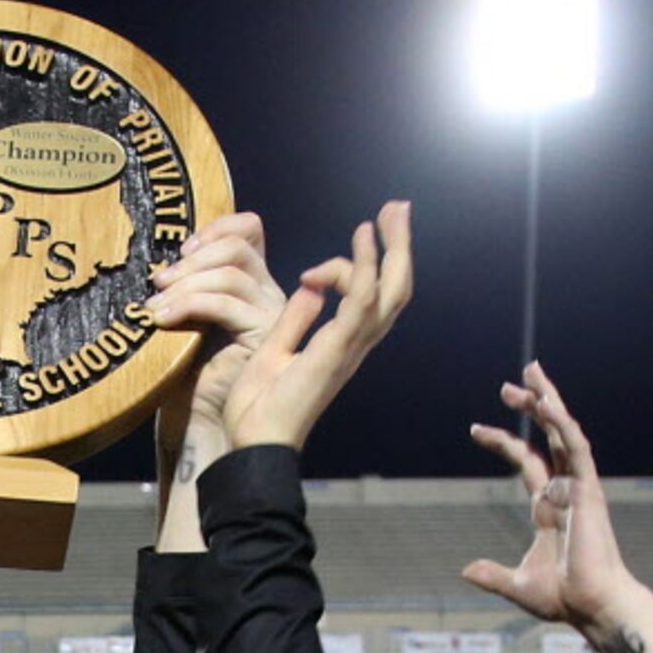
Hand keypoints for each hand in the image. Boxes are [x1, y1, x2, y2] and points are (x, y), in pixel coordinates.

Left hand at [148, 213, 285, 441]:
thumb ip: (185, 283)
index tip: (180, 250)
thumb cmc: (183, 374)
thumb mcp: (182, 314)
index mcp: (250, 283)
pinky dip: (189, 304)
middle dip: (193, 258)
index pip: (249, 229)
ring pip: (231, 273)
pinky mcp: (263, 334)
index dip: (216, 227)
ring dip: (185, 284)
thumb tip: (163, 258)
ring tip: (154, 306)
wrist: (195, 422)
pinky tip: (163, 318)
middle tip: (158, 281)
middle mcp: (267, 293)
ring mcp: (270, 313)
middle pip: (238, 246)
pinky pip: (225, 303)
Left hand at [222, 201, 412, 450]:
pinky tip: (362, 237)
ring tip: (388, 212)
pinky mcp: (336, 350)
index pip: (370, 298)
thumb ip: (296, 320)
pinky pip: (361, 300)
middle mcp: (354, 346)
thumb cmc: (259, 409)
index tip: (314, 268)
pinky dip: (364, 266)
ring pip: (390, 290)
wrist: (253, 443)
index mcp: (341, 347)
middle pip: (395, 290)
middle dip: (399, 247)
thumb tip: (311, 288)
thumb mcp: (275, 351)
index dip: (356, 268)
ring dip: (392, 247)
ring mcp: (350, 348)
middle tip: (396, 210)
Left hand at [462, 363, 643, 633]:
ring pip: (563, 433)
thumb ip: (492, 574)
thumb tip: (465, 570)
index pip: (526, 462)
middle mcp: (565, 490)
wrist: (590, 607)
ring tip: (529, 374)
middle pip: (548, 437)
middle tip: (510, 383)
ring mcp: (579, 487)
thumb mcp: (518, 584)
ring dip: (548, 402)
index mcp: (548, 507)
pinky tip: (545, 404)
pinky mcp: (589, 489)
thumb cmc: (565, 598)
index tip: (475, 429)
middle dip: (533, 407)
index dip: (504, 443)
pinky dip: (560, 424)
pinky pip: (575, 447)